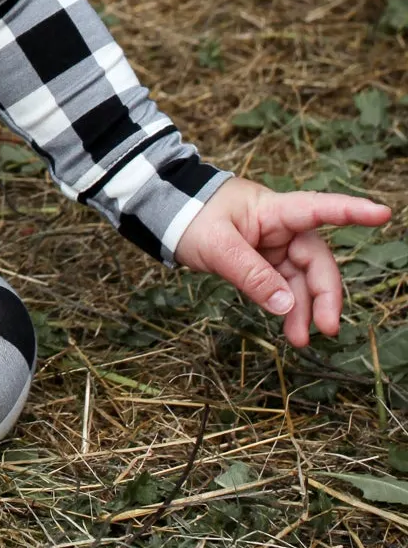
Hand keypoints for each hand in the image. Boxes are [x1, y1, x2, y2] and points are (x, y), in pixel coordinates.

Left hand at [172, 176, 389, 346]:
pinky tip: (291, 328)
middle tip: (325, 328)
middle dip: (324, 294)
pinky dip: (288, 308)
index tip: (382, 213)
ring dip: (304, 308)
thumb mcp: (217, 246)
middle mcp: (280, 227)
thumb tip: (286, 305)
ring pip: (302, 279)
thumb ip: (251, 274)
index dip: (351, 211)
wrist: (166, 215)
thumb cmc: (190, 217)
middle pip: (315, 260)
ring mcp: (274, 246)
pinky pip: (284, 286)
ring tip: (301, 340)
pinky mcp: (264, 262)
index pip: (318, 208)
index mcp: (273, 210)